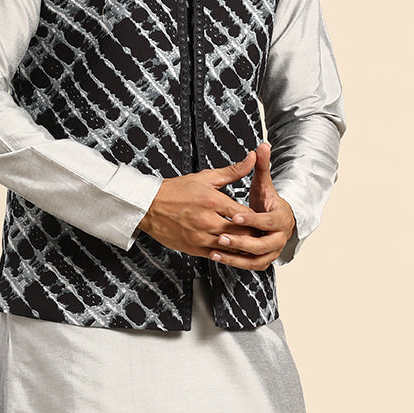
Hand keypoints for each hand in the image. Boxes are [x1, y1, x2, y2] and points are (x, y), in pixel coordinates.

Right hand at [137, 143, 294, 270]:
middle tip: (265, 233)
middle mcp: (208, 220)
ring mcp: (200, 236)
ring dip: (243, 246)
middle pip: (241, 232)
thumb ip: (233, 171)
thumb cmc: (176, 190)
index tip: (265, 219)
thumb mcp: (206, 177)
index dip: (257, 218)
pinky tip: (235, 250)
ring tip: (254, 244)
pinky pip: (218, 254)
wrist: (149, 207)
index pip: (244, 213)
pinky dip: (228, 253)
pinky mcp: (194, 248)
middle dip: (254, 233)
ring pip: (231, 246)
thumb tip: (252, 158)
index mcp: (213, 200)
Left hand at [211, 141, 295, 269]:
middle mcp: (280, 238)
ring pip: (254, 259)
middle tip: (221, 236)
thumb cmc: (267, 202)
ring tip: (215, 249)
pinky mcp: (263, 261)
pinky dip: (233, 262)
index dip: (251, 219)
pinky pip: (248, 266)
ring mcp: (272, 252)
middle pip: (261, 244)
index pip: (267, 221)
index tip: (235, 215)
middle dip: (240, 241)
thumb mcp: (263, 184)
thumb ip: (261, 166)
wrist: (277, 222)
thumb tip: (262, 146)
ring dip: (234, 256)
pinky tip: (216, 256)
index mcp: (282, 219)